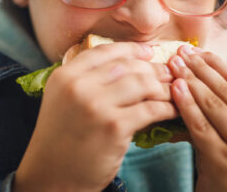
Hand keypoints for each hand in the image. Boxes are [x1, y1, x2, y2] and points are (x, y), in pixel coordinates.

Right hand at [14, 42, 178, 191]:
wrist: (52, 176)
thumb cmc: (61, 139)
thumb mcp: (62, 100)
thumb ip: (85, 80)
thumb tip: (126, 64)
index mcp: (65, 76)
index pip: (105, 51)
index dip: (131, 50)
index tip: (148, 52)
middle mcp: (79, 87)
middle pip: (127, 66)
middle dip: (153, 68)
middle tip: (169, 73)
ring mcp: (97, 106)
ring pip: (142, 84)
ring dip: (163, 87)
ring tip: (174, 91)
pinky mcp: (114, 127)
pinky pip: (150, 109)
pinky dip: (167, 108)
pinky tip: (173, 110)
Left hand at [168, 46, 226, 191]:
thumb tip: (198, 74)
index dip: (217, 65)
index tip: (197, 50)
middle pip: (226, 92)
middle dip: (200, 68)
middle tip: (180, 52)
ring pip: (214, 106)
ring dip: (191, 82)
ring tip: (174, 65)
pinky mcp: (223, 162)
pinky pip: (200, 127)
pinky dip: (186, 106)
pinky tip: (175, 90)